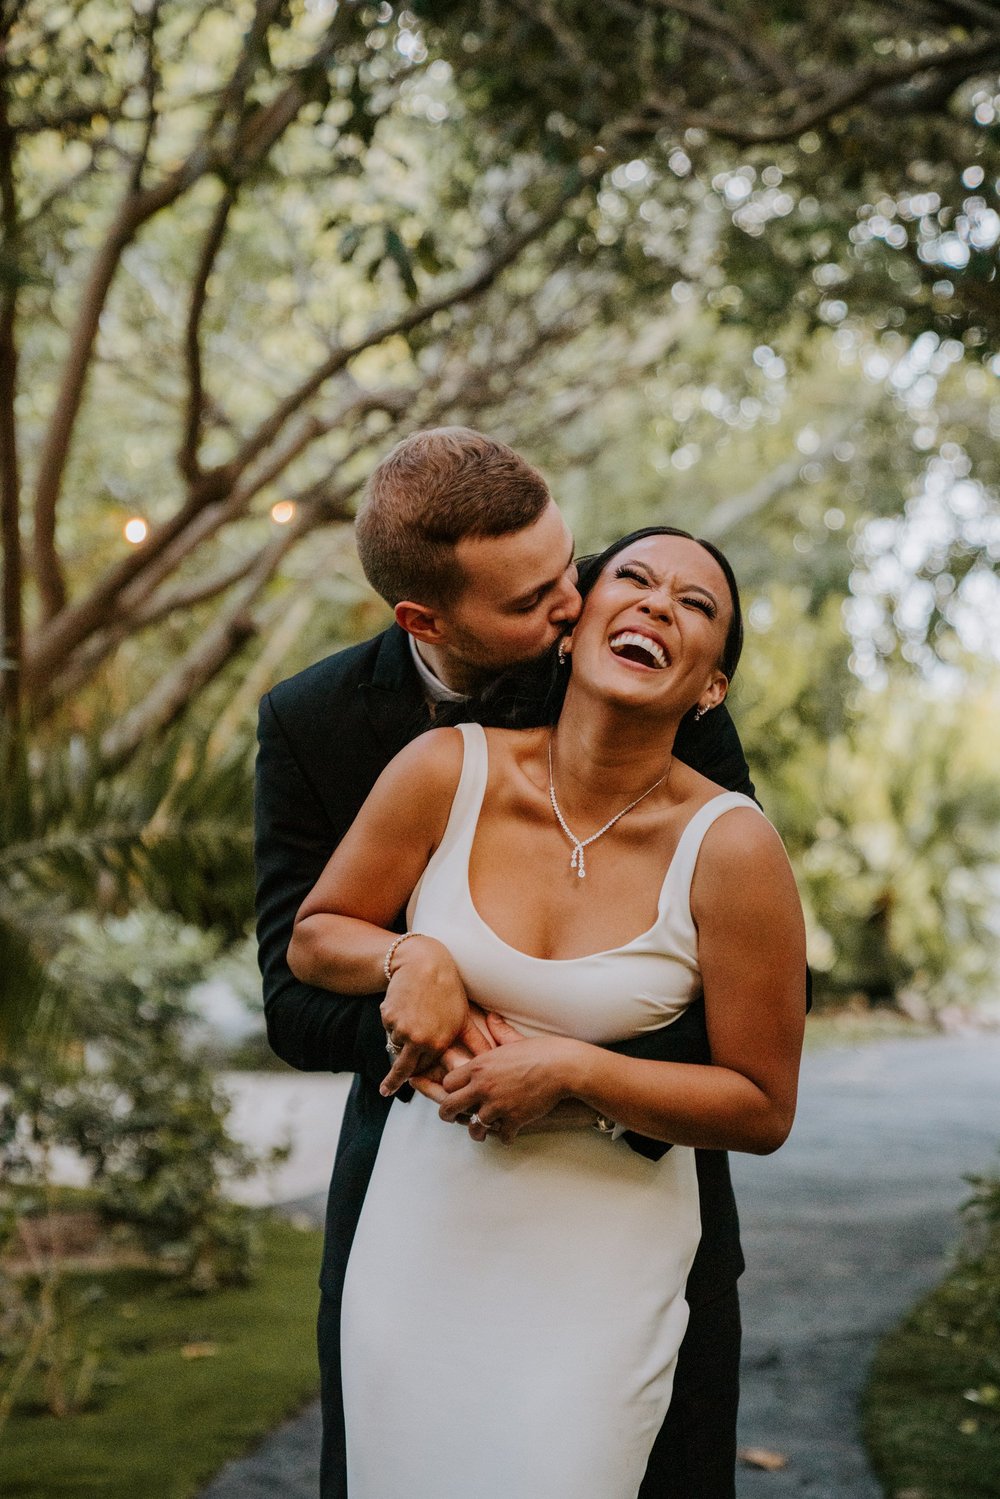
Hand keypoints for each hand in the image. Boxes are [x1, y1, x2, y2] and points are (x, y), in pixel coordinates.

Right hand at [380, 956, 488, 1094]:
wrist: (423, 964)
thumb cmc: (448, 990)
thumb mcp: (463, 1018)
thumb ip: (475, 1042)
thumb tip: (489, 1059)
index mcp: (438, 1043)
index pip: (424, 1068)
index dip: (421, 1070)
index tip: (411, 1082)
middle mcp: (418, 1040)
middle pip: (402, 1068)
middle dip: (393, 1081)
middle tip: (386, 1091)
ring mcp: (401, 1028)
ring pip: (396, 1043)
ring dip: (400, 1039)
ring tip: (411, 1019)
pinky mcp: (387, 1017)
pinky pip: (389, 1028)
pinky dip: (393, 1022)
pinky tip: (404, 1007)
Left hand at [435, 1026, 587, 1143]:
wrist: (563, 1067)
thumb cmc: (541, 1051)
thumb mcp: (514, 1040)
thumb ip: (498, 1031)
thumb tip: (491, 1017)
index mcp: (479, 1067)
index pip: (447, 1083)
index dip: (449, 1089)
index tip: (455, 1093)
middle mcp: (483, 1087)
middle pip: (450, 1107)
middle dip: (449, 1115)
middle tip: (453, 1118)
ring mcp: (498, 1105)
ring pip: (474, 1127)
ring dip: (478, 1130)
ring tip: (481, 1132)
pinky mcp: (514, 1119)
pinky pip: (502, 1136)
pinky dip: (505, 1136)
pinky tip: (509, 1133)